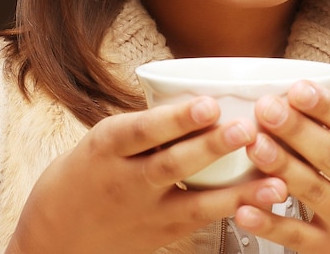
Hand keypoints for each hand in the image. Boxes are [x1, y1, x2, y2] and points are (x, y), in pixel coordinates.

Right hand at [6, 97, 286, 253]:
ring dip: (237, 190)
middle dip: (210, 147)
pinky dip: (235, 209)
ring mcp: (146, 213)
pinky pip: (203, 221)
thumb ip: (146, 124)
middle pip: (171, 164)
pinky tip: (264, 200)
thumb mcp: (103, 139)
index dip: (176, 118)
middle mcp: (125, 181)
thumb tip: (198, 92)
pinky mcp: (164, 234)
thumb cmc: (86, 173)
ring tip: (274, 178)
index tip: (208, 103)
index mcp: (107, 146)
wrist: (56, 238)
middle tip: (246, 129)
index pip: (142, 130)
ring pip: (195, 202)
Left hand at [236, 81, 329, 253]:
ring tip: (255, 143)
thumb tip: (306, 95)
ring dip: (280, 165)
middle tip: (267, 108)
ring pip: (312, 190)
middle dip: (295, 128)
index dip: (326, 106)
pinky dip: (269, 222)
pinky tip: (246, 207)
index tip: (298, 88)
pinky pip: (296, 236)